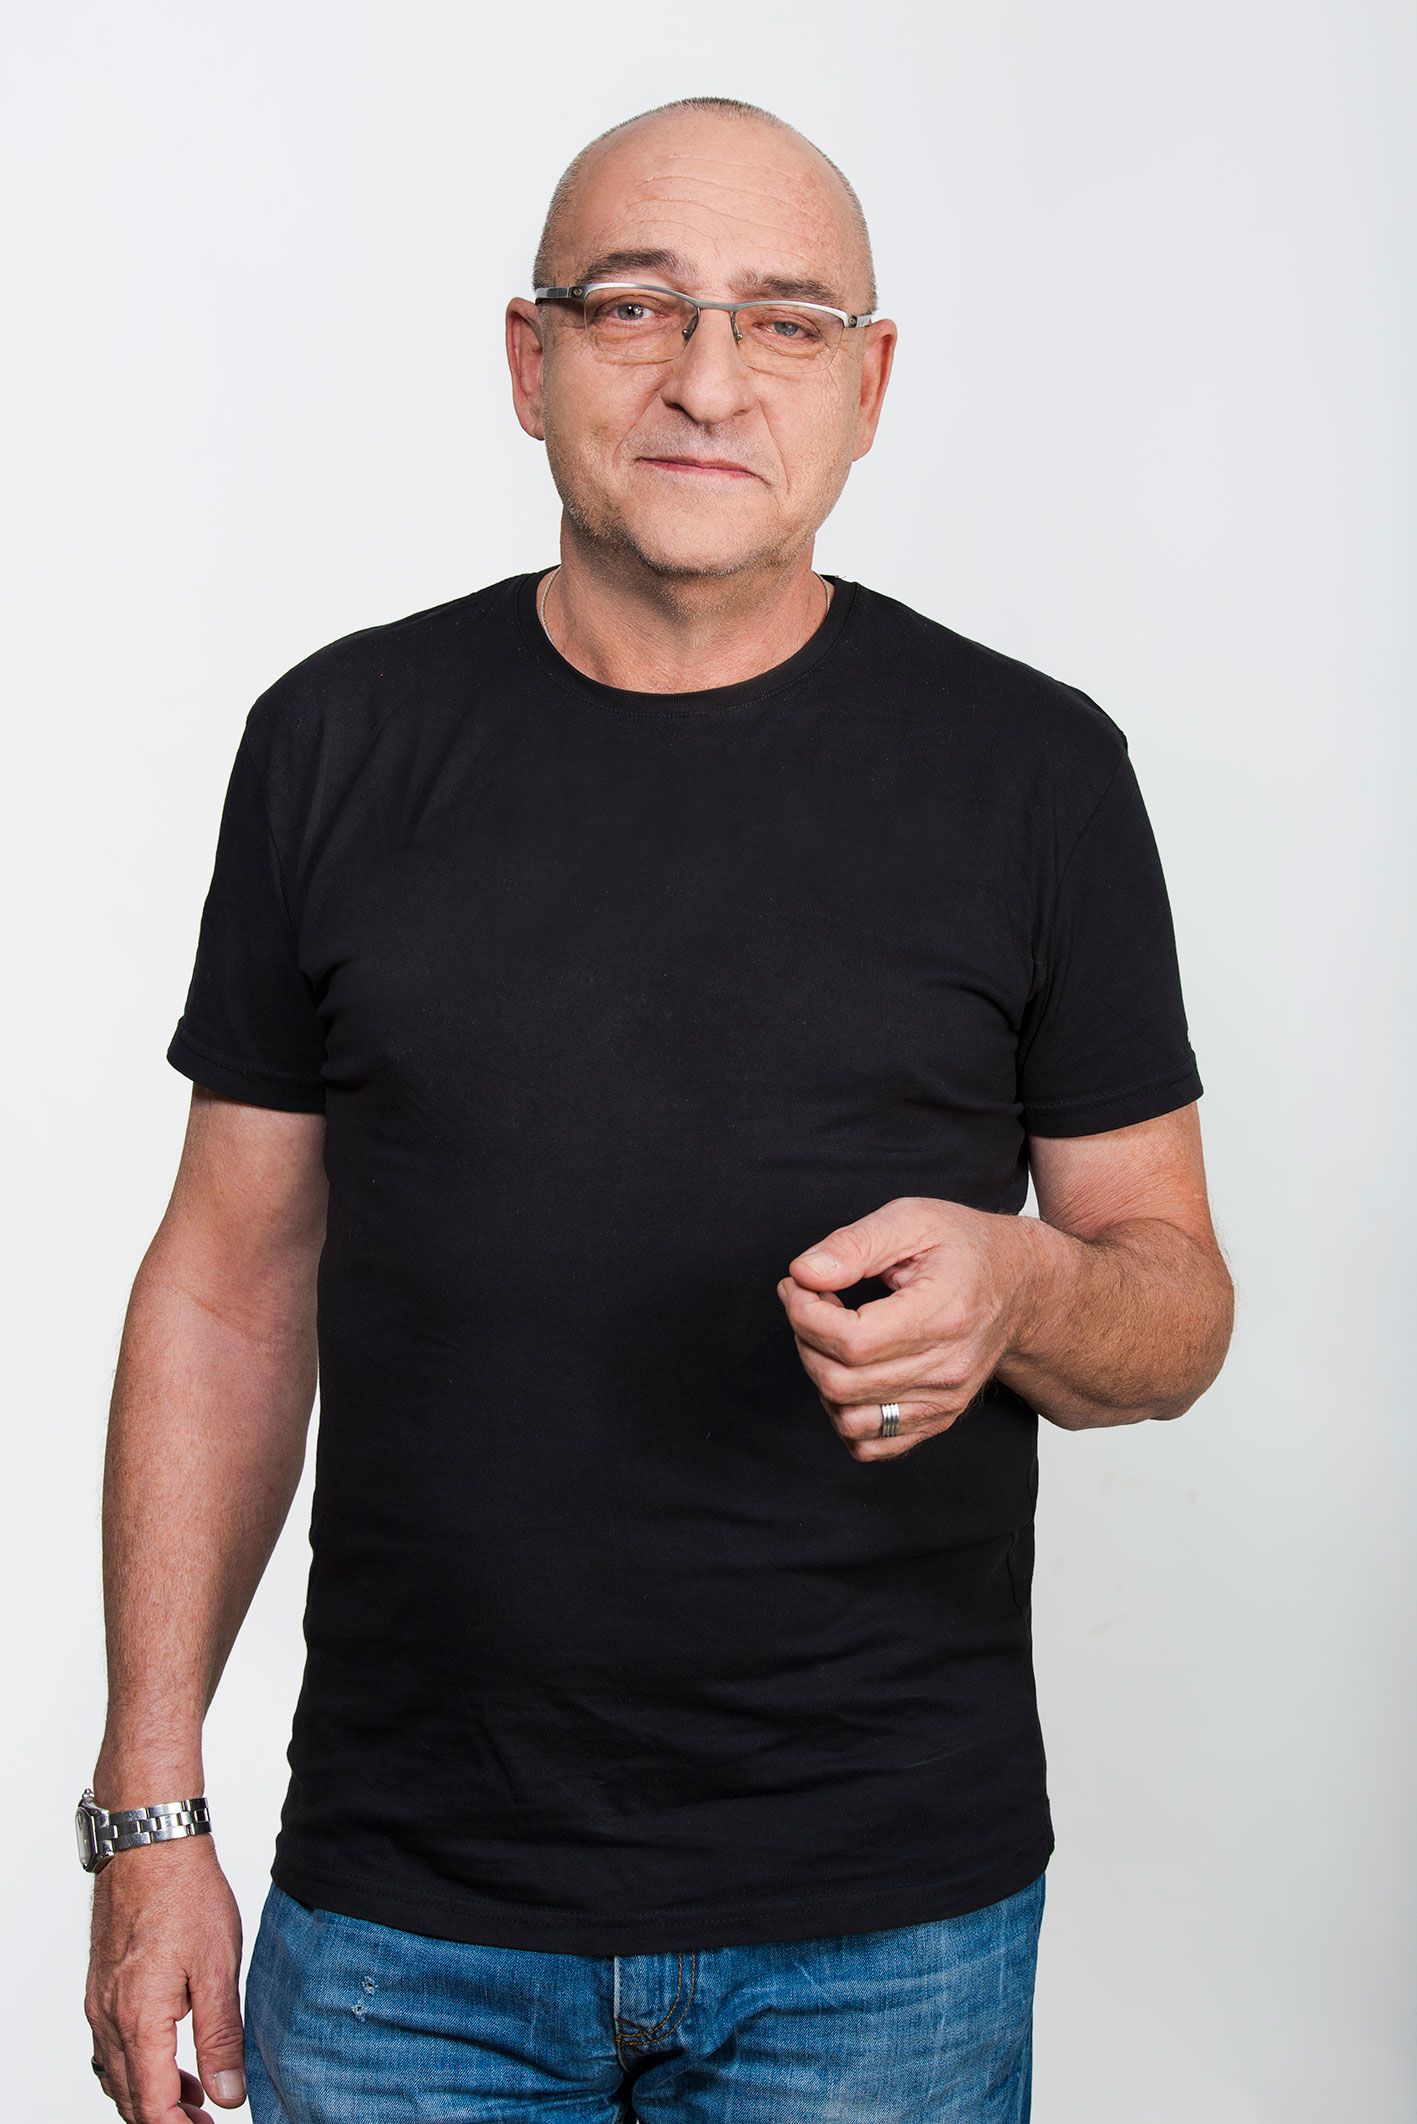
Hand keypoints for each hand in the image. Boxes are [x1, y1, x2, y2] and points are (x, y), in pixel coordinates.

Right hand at [85, 1836, 245, 2122]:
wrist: (150, 1844)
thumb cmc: (185, 1895)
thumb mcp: (218, 1968)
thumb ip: (221, 2038)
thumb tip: (227, 2095)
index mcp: (139, 2020)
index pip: (152, 2107)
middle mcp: (109, 2018)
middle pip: (130, 2099)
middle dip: (167, 2121)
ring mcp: (100, 2003)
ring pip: (119, 2075)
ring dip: (152, 2097)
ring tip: (195, 2101)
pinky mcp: (102, 1987)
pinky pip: (112, 2046)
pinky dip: (139, 2066)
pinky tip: (170, 2060)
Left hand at [777, 1196, 1037, 1458]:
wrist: (1021, 1288)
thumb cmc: (966, 1249)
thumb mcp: (911, 1220)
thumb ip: (854, 1245)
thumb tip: (804, 1273)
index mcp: (942, 1315)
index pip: (852, 1341)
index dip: (805, 1314)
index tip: (798, 1285)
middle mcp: (947, 1368)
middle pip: (842, 1382)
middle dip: (805, 1339)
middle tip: (810, 1301)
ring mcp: (944, 1400)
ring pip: (850, 1420)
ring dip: (820, 1377)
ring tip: (829, 1336)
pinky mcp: (938, 1418)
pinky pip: (873, 1445)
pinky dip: (843, 1415)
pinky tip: (847, 1370)